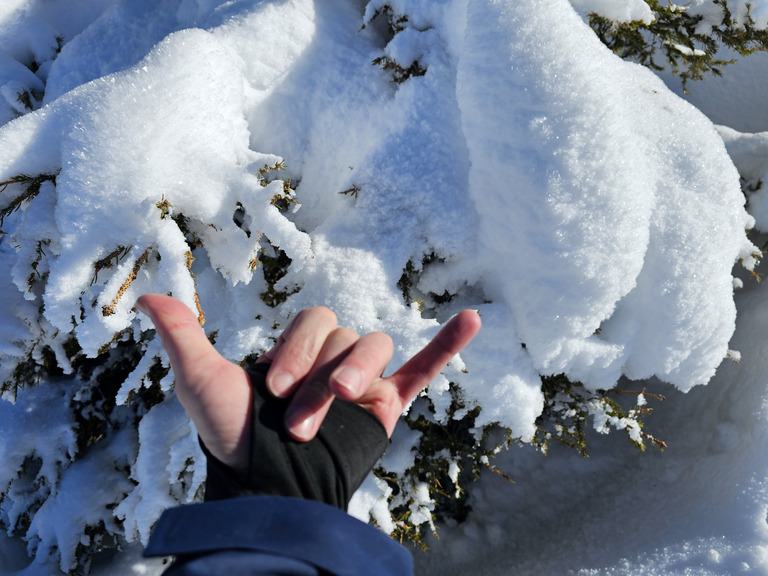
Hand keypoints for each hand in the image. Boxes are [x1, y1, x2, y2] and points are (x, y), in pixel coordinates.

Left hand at [135, 294, 480, 470]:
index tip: (273, 389)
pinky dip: (448, 343)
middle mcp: (332, 359)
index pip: (313, 321)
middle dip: (321, 373)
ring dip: (355, 373)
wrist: (271, 489)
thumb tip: (146, 296)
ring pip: (375, 346)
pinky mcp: (390, 403)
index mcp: (298, 350)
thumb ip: (184, 337)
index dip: (297, 349)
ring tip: (342, 404)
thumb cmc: (235, 439)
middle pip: (345, 335)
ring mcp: (364, 380)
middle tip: (299, 415)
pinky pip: (423, 367)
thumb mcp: (204, 384)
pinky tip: (473, 318)